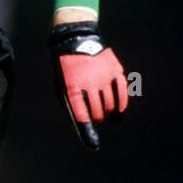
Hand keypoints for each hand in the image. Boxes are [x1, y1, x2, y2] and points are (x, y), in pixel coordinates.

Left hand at [48, 20, 127, 149]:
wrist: (77, 38)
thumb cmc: (65, 66)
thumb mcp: (60, 83)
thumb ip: (69, 102)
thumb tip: (79, 123)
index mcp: (73, 86)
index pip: (82, 114)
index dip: (87, 130)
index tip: (93, 143)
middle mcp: (90, 82)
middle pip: (98, 111)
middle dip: (97, 119)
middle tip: (97, 119)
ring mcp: (104, 76)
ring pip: (110, 104)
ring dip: (108, 112)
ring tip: (105, 114)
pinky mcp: (115, 70)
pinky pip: (122, 92)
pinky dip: (121, 105)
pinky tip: (119, 112)